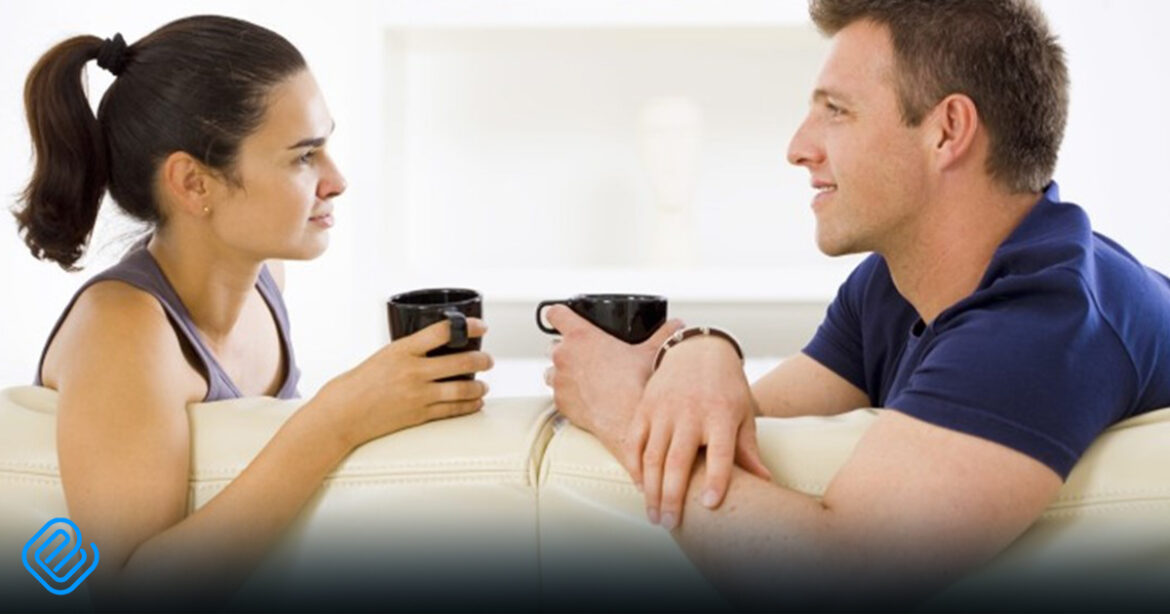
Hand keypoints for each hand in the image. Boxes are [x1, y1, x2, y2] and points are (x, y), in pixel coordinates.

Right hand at [316, 319, 492, 449]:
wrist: (341, 414)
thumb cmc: (356, 385)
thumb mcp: (382, 356)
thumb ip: (408, 353)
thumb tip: (433, 350)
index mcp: (402, 350)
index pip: (443, 332)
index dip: (468, 327)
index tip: (481, 327)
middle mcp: (413, 371)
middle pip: (461, 362)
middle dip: (481, 360)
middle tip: (488, 359)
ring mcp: (418, 394)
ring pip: (462, 389)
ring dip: (478, 386)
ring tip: (483, 385)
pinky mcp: (419, 415)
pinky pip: (452, 410)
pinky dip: (468, 406)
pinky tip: (475, 403)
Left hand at [545, 306, 683, 460]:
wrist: (628, 420)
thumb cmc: (637, 383)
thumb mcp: (651, 352)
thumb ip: (663, 333)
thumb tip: (678, 324)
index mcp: (581, 336)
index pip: (556, 314)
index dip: (558, 313)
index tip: (562, 316)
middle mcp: (563, 356)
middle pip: (554, 344)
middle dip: (567, 348)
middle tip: (586, 355)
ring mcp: (559, 380)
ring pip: (552, 370)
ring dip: (563, 371)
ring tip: (584, 378)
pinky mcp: (559, 402)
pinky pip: (557, 393)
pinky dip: (567, 393)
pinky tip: (585, 397)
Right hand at [631, 335, 771, 529]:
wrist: (698, 350)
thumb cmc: (726, 388)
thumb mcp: (743, 414)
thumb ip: (748, 449)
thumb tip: (765, 482)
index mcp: (721, 414)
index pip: (719, 452)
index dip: (715, 479)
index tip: (710, 505)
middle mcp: (690, 412)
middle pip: (679, 460)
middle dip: (673, 496)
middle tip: (670, 523)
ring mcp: (664, 409)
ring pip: (652, 455)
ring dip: (651, 489)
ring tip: (654, 514)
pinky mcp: (645, 407)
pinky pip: (635, 441)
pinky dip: (634, 466)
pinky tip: (641, 486)